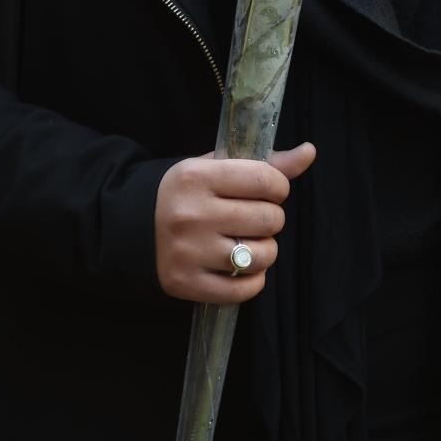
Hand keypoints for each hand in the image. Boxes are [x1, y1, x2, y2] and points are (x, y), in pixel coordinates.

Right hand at [154, 142, 315, 302]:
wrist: (131, 228)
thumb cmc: (186, 194)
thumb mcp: (215, 168)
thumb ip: (264, 163)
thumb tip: (309, 151)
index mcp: (197, 177)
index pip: (265, 180)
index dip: (278, 187)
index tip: (270, 191)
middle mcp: (191, 214)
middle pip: (269, 218)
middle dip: (271, 218)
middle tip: (255, 218)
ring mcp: (189, 251)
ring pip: (262, 255)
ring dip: (265, 250)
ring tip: (248, 242)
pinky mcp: (187, 283)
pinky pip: (244, 289)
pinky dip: (253, 280)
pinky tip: (242, 267)